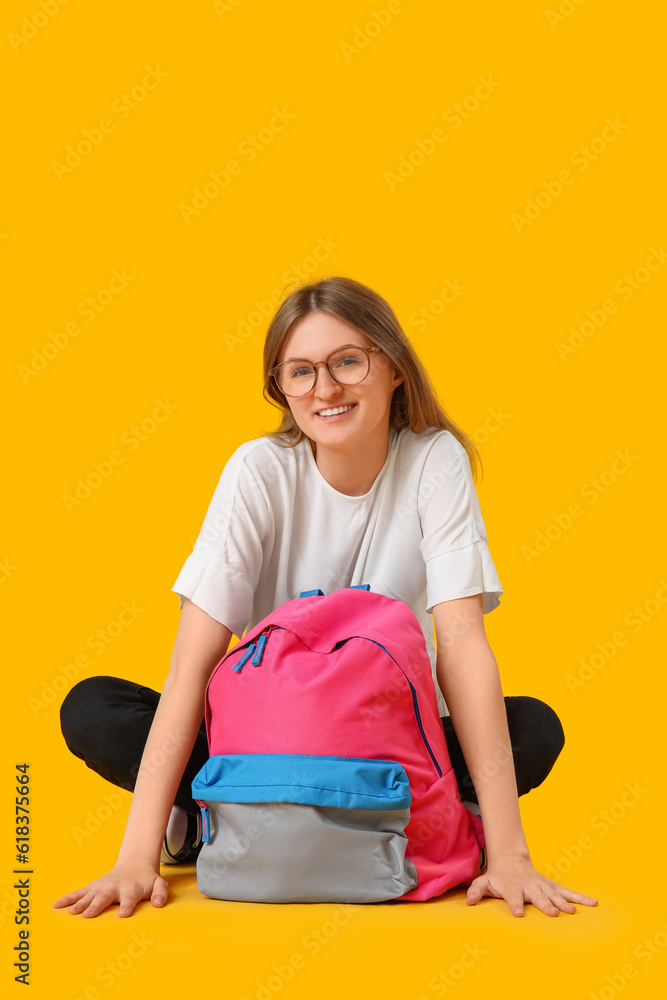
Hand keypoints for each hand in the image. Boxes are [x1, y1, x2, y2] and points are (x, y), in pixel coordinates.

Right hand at [52, 860, 168, 917]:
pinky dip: (68, 899)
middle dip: (97, 905)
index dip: (127, 906)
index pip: (129, 899)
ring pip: (89, 895)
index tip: (123, 915)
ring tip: (70, 912)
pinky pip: (78, 893)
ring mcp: (101, 887)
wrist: (135, 864)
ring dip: (80, 903)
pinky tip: (57, 905)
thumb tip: (158, 904)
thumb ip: (161, 893)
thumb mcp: (159, 884)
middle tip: (88, 914)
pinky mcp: (92, 887)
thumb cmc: (146, 880)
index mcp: (131, 889)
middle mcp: (114, 887)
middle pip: (105, 897)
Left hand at [465, 854, 598, 916]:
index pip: (513, 897)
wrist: (511, 860)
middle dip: (545, 904)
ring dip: (564, 902)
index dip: (515, 905)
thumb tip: (468, 902)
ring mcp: (541, 885)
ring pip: (554, 893)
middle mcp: (529, 886)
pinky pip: (567, 891)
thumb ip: (476, 891)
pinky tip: (593, 903)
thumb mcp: (483, 881)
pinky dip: (580, 897)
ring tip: (573, 912)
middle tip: (554, 913)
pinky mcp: (551, 885)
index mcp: (512, 887)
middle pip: (538, 896)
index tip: (519, 914)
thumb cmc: (497, 876)